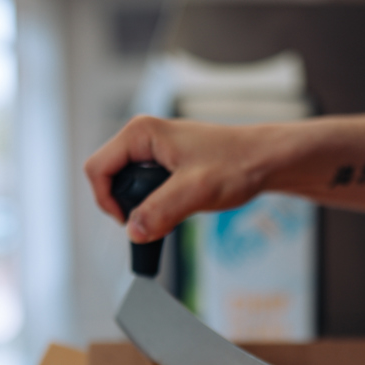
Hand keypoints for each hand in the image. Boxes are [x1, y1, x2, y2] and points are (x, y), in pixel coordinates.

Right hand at [84, 115, 277, 241]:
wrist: (267, 160)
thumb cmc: (238, 163)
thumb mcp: (196, 190)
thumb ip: (161, 210)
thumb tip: (133, 231)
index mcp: (141, 133)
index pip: (97, 168)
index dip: (106, 200)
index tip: (129, 223)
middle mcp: (143, 137)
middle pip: (109, 178)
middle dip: (126, 206)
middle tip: (154, 221)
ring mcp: (154, 150)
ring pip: (128, 186)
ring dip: (143, 206)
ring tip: (172, 212)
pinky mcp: (166, 163)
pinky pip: (145, 188)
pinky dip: (156, 204)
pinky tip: (178, 208)